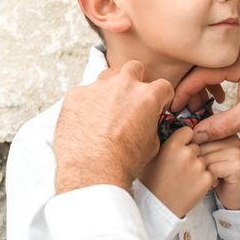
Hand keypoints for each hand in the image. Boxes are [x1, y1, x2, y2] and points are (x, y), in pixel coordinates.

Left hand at [54, 60, 172, 193]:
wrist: (92, 170)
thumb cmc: (123, 161)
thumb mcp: (152, 145)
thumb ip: (151, 125)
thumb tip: (147, 125)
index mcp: (148, 96)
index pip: (163, 86)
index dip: (162, 98)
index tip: (157, 107)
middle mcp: (124, 85)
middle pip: (134, 68)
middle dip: (136, 80)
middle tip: (131, 99)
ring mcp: (98, 87)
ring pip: (108, 76)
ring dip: (110, 88)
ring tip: (107, 109)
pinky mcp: (76, 95)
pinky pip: (84, 93)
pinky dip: (87, 104)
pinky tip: (86, 122)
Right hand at [140, 127, 212, 217]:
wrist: (158, 209)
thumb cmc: (151, 183)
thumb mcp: (152, 158)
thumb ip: (167, 143)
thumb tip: (175, 132)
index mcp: (172, 145)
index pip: (188, 131)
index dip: (185, 139)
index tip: (181, 147)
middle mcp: (187, 153)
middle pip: (196, 146)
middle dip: (191, 154)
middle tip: (180, 168)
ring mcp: (198, 166)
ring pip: (203, 159)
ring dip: (198, 166)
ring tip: (184, 179)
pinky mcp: (207, 179)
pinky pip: (210, 172)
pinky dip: (204, 178)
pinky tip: (191, 185)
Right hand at [173, 39, 239, 143]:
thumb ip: (221, 125)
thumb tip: (196, 134)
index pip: (201, 72)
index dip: (185, 92)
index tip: (174, 108)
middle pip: (203, 67)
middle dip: (193, 90)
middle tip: (187, 111)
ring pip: (212, 68)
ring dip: (203, 87)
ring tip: (203, 108)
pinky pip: (222, 68)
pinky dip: (215, 83)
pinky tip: (219, 100)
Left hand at [199, 135, 239, 210]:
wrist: (236, 195)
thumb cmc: (218, 175)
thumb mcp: (207, 155)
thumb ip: (198, 144)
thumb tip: (182, 138)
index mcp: (224, 132)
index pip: (198, 133)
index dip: (192, 150)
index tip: (198, 160)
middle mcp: (232, 139)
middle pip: (200, 146)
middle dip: (198, 163)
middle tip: (207, 171)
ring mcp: (236, 151)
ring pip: (204, 159)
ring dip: (203, 173)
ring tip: (212, 177)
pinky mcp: (237, 165)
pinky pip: (211, 170)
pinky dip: (209, 180)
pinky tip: (216, 182)